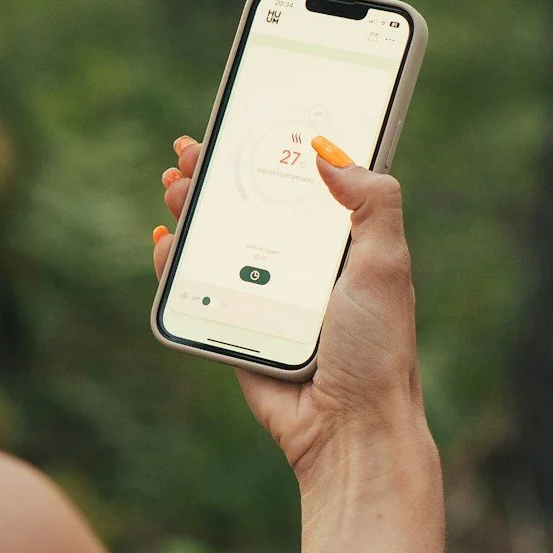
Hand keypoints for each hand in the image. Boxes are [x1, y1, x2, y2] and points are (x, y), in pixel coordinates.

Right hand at [153, 136, 425, 490]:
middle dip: (216, 175)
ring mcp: (265, 296)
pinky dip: (174, 263)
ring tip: (174, 186)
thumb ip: (372, 202)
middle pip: (248, 206)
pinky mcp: (236, 327)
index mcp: (340, 245)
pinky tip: (165, 240)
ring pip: (217, 242)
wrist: (349, 428)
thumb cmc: (378, 349)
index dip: (270, 152)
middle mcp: (300, 266)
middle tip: (190, 151)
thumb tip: (328, 151)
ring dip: (191, 210)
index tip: (242, 124)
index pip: (301, 185)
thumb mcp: (387, 264)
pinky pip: (197, 288)